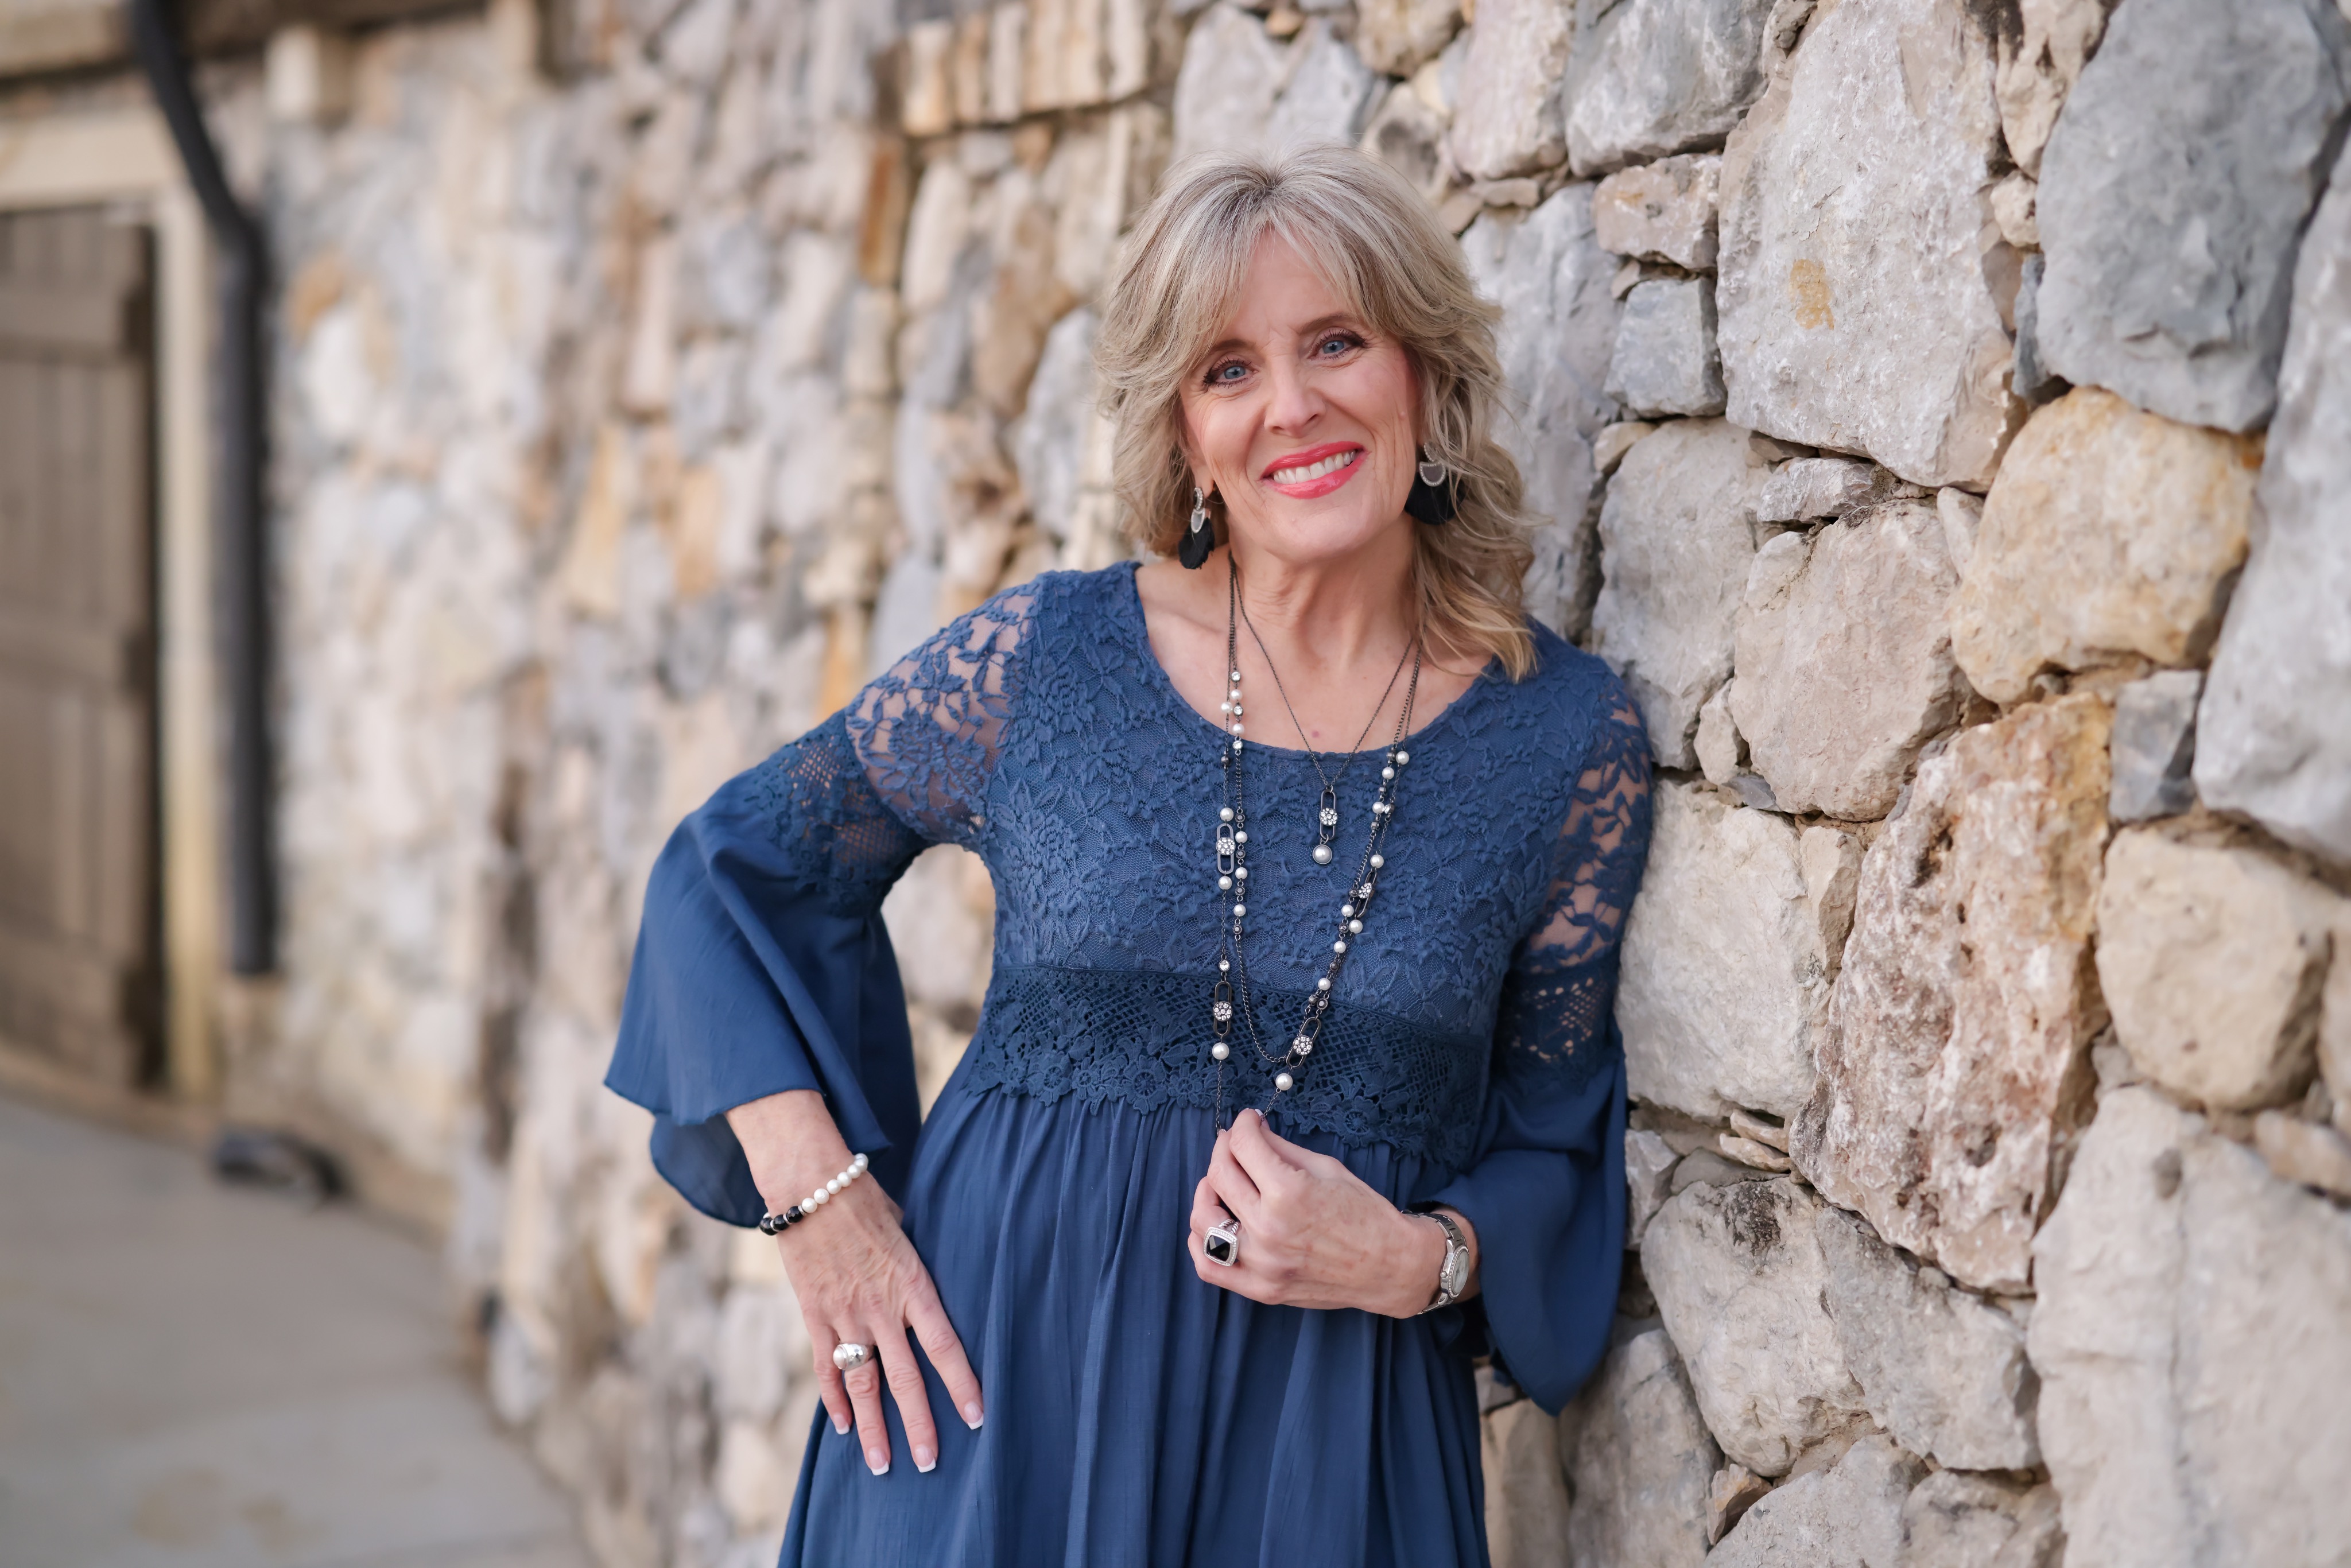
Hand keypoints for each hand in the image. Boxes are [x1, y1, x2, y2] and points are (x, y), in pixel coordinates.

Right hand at [727, 1091, 981, 1475]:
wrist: (809, 1183)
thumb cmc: (864, 1199)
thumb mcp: (906, 1229)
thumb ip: (916, 1268)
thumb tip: (925, 1289)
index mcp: (913, 1285)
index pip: (945, 1346)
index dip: (962, 1385)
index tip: (976, 1418)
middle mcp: (880, 1308)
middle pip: (905, 1378)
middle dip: (919, 1425)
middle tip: (930, 1463)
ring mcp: (844, 1315)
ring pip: (863, 1384)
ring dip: (873, 1428)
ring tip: (882, 1466)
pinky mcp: (814, 1314)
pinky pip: (826, 1366)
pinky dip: (835, 1400)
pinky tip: (844, 1427)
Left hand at [1185, 1108, 1478, 1316]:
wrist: (1390, 1266)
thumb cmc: (1365, 1214)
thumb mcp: (1327, 1168)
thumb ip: (1281, 1149)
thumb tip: (1252, 1131)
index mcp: (1289, 1193)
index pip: (1243, 1145)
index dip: (1243, 1124)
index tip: (1249, 1120)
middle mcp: (1269, 1229)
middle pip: (1219, 1175)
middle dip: (1224, 1148)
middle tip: (1236, 1143)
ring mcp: (1262, 1264)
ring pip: (1203, 1219)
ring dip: (1207, 1191)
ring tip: (1222, 1181)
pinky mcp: (1261, 1289)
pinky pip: (1209, 1266)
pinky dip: (1200, 1241)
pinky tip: (1214, 1222)